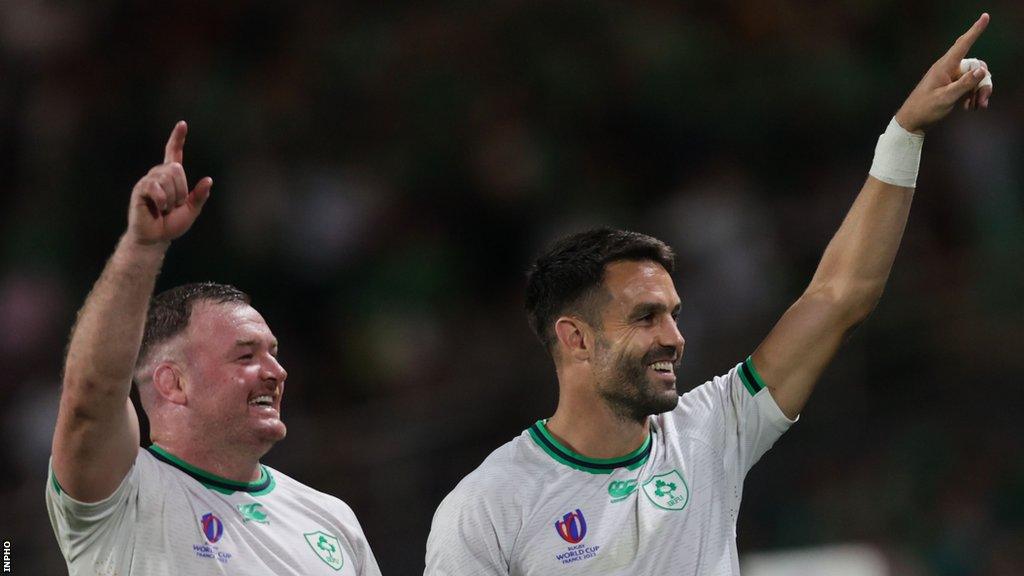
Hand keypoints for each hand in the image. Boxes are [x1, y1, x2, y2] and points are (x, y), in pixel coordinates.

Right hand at [126, 121, 212, 244]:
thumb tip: (208, 180)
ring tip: (165, 208)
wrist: (156, 238)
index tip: (182, 124)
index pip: (174, 152)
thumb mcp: (192, 210)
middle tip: (174, 205)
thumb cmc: (172, 224)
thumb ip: (200, 195)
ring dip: (172, 198)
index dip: (178, 138)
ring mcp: (148, 180)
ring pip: (167, 177)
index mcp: (172, 177)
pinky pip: (155, 187)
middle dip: (181, 190)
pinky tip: (158, 208)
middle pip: (176, 168)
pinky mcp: (140, 190)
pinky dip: (162, 200)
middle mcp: (159, 174)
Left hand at [895, 13, 992, 133]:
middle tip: (983, 101)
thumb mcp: (946, 98)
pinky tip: (969, 107)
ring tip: (976, 106)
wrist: (912, 121)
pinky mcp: (952, 85)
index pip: (963, 44)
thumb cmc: (925, 109)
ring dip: (979, 91)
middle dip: (983, 82)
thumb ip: (964, 83)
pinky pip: (969, 84)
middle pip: (976, 66)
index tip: (985, 17)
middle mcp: (948, 68)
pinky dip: (973, 95)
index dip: (975, 30)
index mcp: (944, 66)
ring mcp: (950, 76)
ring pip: (975, 77)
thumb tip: (982, 69)